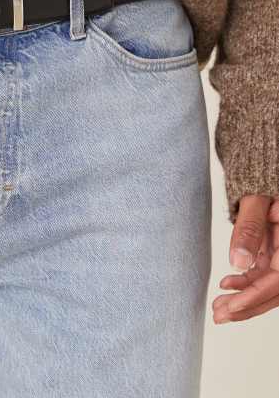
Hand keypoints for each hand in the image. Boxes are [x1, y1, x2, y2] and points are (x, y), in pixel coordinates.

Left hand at [212, 194, 278, 323]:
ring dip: (243, 298)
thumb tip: (237, 262)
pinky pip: (264, 275)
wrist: (267, 174)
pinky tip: (226, 285)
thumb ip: (249, 228)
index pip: (278, 280)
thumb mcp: (255, 200)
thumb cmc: (263, 182)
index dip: (255, 296)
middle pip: (275, 290)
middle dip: (247, 306)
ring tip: (217, 306)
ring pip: (268, 286)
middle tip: (219, 316)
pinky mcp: (276, 253)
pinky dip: (246, 282)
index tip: (231, 306)